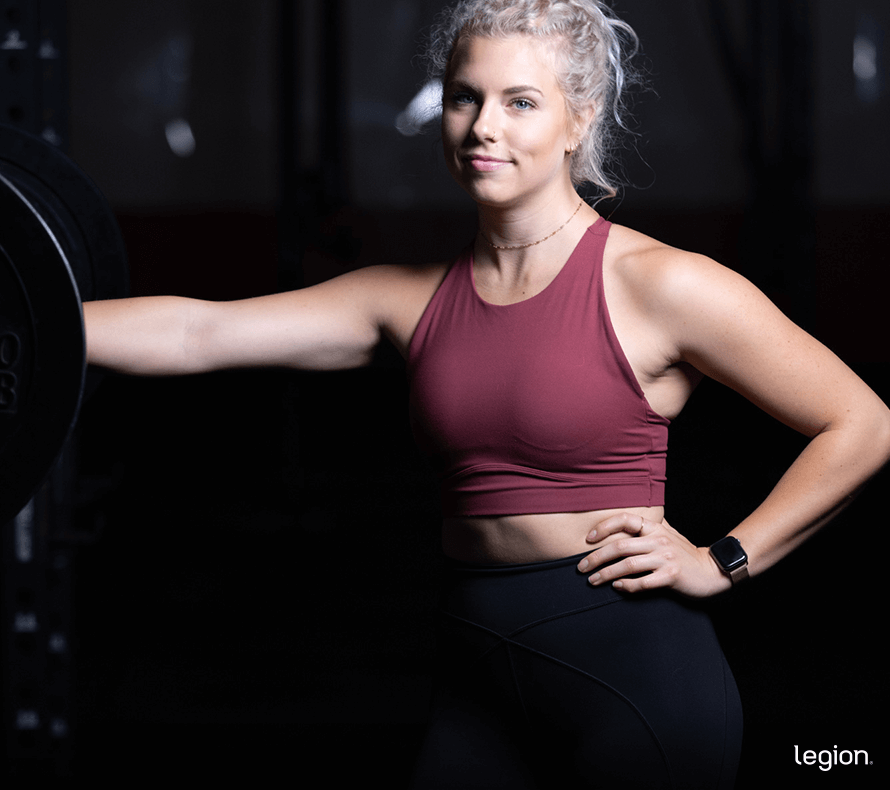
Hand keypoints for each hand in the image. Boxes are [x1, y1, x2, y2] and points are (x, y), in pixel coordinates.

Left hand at [576, 513, 730, 597]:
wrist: (711, 570)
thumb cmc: (684, 553)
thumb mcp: (667, 534)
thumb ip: (647, 528)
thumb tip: (621, 522)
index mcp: (655, 528)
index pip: (625, 519)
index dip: (604, 527)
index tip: (588, 539)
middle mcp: (658, 540)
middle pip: (619, 546)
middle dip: (596, 558)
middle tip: (581, 568)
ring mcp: (665, 558)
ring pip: (627, 565)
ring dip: (605, 574)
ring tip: (592, 581)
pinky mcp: (671, 576)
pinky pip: (642, 582)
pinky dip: (626, 585)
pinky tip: (616, 587)